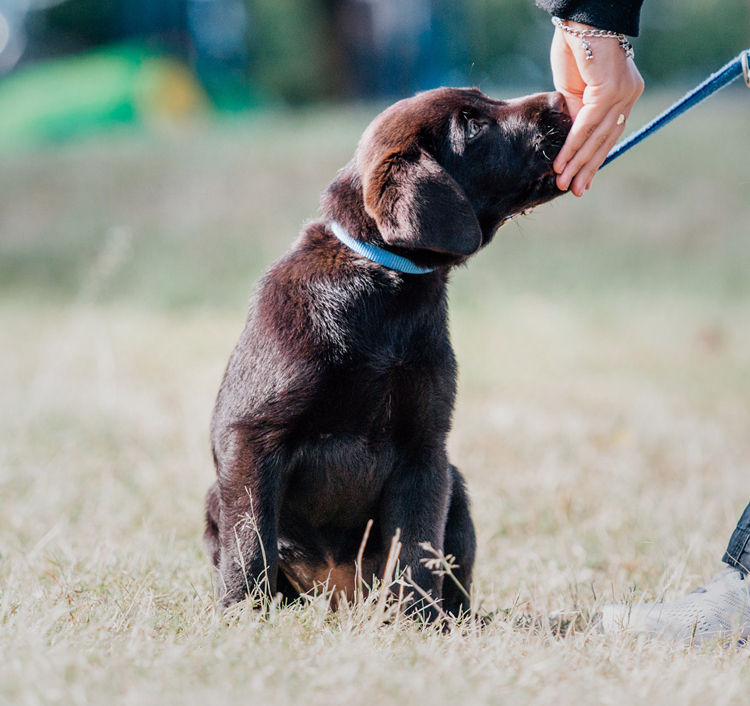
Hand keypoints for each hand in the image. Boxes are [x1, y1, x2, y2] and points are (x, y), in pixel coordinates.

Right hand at [550, 21, 643, 196]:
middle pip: (606, 140)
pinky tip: (562, 162)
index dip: (595, 158)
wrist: (579, 19)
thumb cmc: (574, 47)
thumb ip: (576, 112)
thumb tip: (572, 140)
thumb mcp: (573, 88)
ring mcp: (622, 93)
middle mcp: (628, 96)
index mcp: (623, 95)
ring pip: (596, 137)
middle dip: (588, 168)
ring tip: (563, 182)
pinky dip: (572, 146)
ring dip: (577, 162)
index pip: (609, 134)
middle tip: (576, 190)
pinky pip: (587, 125)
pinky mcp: (610, 90)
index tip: (583, 178)